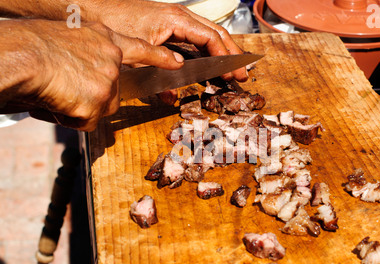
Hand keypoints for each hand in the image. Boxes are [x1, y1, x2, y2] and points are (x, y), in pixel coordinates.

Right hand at [2, 19, 184, 130]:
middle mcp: (111, 59)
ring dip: (82, 107)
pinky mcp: (99, 103)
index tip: (176, 62)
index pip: (141, 49)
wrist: (22, 56)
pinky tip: (58, 102)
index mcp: (104, 38)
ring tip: (59, 92)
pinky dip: (71, 118)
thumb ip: (87, 52)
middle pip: (114, 90)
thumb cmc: (32, 44)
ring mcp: (108, 82)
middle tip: (67, 86)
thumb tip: (85, 72)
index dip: (160, 57)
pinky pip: (87, 121)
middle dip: (94, 95)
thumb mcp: (68, 36)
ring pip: (101, 106)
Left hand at [96, 0, 248, 81]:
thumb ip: (160, 71)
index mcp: (175, 20)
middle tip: (241, 73)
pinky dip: (202, 52)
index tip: (234, 73)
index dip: (225, 57)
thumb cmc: (113, 24)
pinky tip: (203, 66)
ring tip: (229, 70)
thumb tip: (175, 91)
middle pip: (215, 34)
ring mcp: (172, 20)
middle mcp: (178, 17)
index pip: (211, 38)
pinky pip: (191, 38)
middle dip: (230, 54)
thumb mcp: (137, 52)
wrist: (91, 9)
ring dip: (219, 53)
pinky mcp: (165, 26)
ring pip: (205, 35)